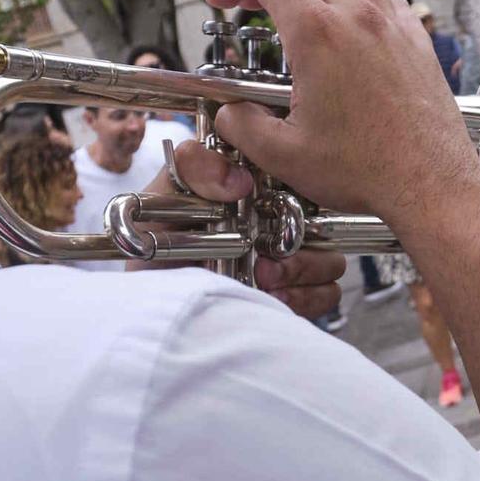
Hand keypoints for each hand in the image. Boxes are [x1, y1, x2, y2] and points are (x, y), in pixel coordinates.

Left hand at [124, 139, 349, 317]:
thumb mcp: (159, 199)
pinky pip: (328, 292)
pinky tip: (272, 298)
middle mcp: (276, 223)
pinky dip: (304, 297)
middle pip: (321, 217)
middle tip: (264, 257)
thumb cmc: (152, 251)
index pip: (296, 175)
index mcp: (252, 191)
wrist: (148, 310)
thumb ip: (192, 170)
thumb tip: (239, 178)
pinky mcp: (294, 295)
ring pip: (330, 255)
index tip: (258, 198)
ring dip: (301, 269)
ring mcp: (288, 260)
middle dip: (297, 237)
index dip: (291, 184)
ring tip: (263, 279)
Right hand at [203, 0, 479, 230]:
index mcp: (316, 35)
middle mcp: (356, 17)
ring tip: (299, 8)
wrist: (431, 184)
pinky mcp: (416, 41)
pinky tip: (352, 22)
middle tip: (251, 1)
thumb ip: (242, 126)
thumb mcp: (283, 155)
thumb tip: (230, 114)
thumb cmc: (367, 170)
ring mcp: (391, 25)